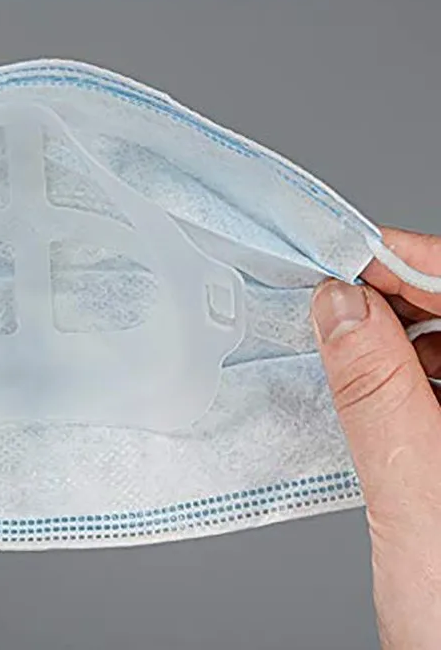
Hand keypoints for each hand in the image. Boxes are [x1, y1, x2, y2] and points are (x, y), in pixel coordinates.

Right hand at [312, 226, 440, 649]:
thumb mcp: (419, 501)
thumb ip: (378, 393)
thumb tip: (339, 305)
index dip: (416, 263)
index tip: (346, 257)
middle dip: (397, 300)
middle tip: (328, 305)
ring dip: (396, 339)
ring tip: (342, 350)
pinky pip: (439, 390)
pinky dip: (402, 378)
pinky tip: (370, 393)